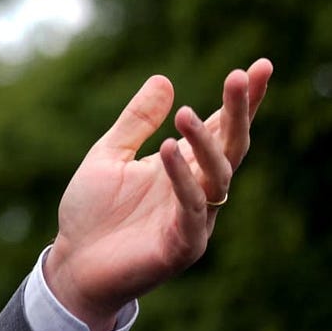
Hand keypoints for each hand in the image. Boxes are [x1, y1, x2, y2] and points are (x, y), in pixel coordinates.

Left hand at [44, 58, 272, 330]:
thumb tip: (165, 80)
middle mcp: (196, 189)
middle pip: (230, 147)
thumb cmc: (93, 213)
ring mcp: (194, 218)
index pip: (220, 128)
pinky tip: (168, 151)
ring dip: (205, 144)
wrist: (73, 264)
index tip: (258, 67)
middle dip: (238, 112)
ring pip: (218, 176)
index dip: (241, 101)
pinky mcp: (182, 245)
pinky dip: (182, 180)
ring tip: (186, 114)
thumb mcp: (108, 155)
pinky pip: (191, 209)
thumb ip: (135, 122)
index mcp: (181, 166)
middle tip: (239, 77)